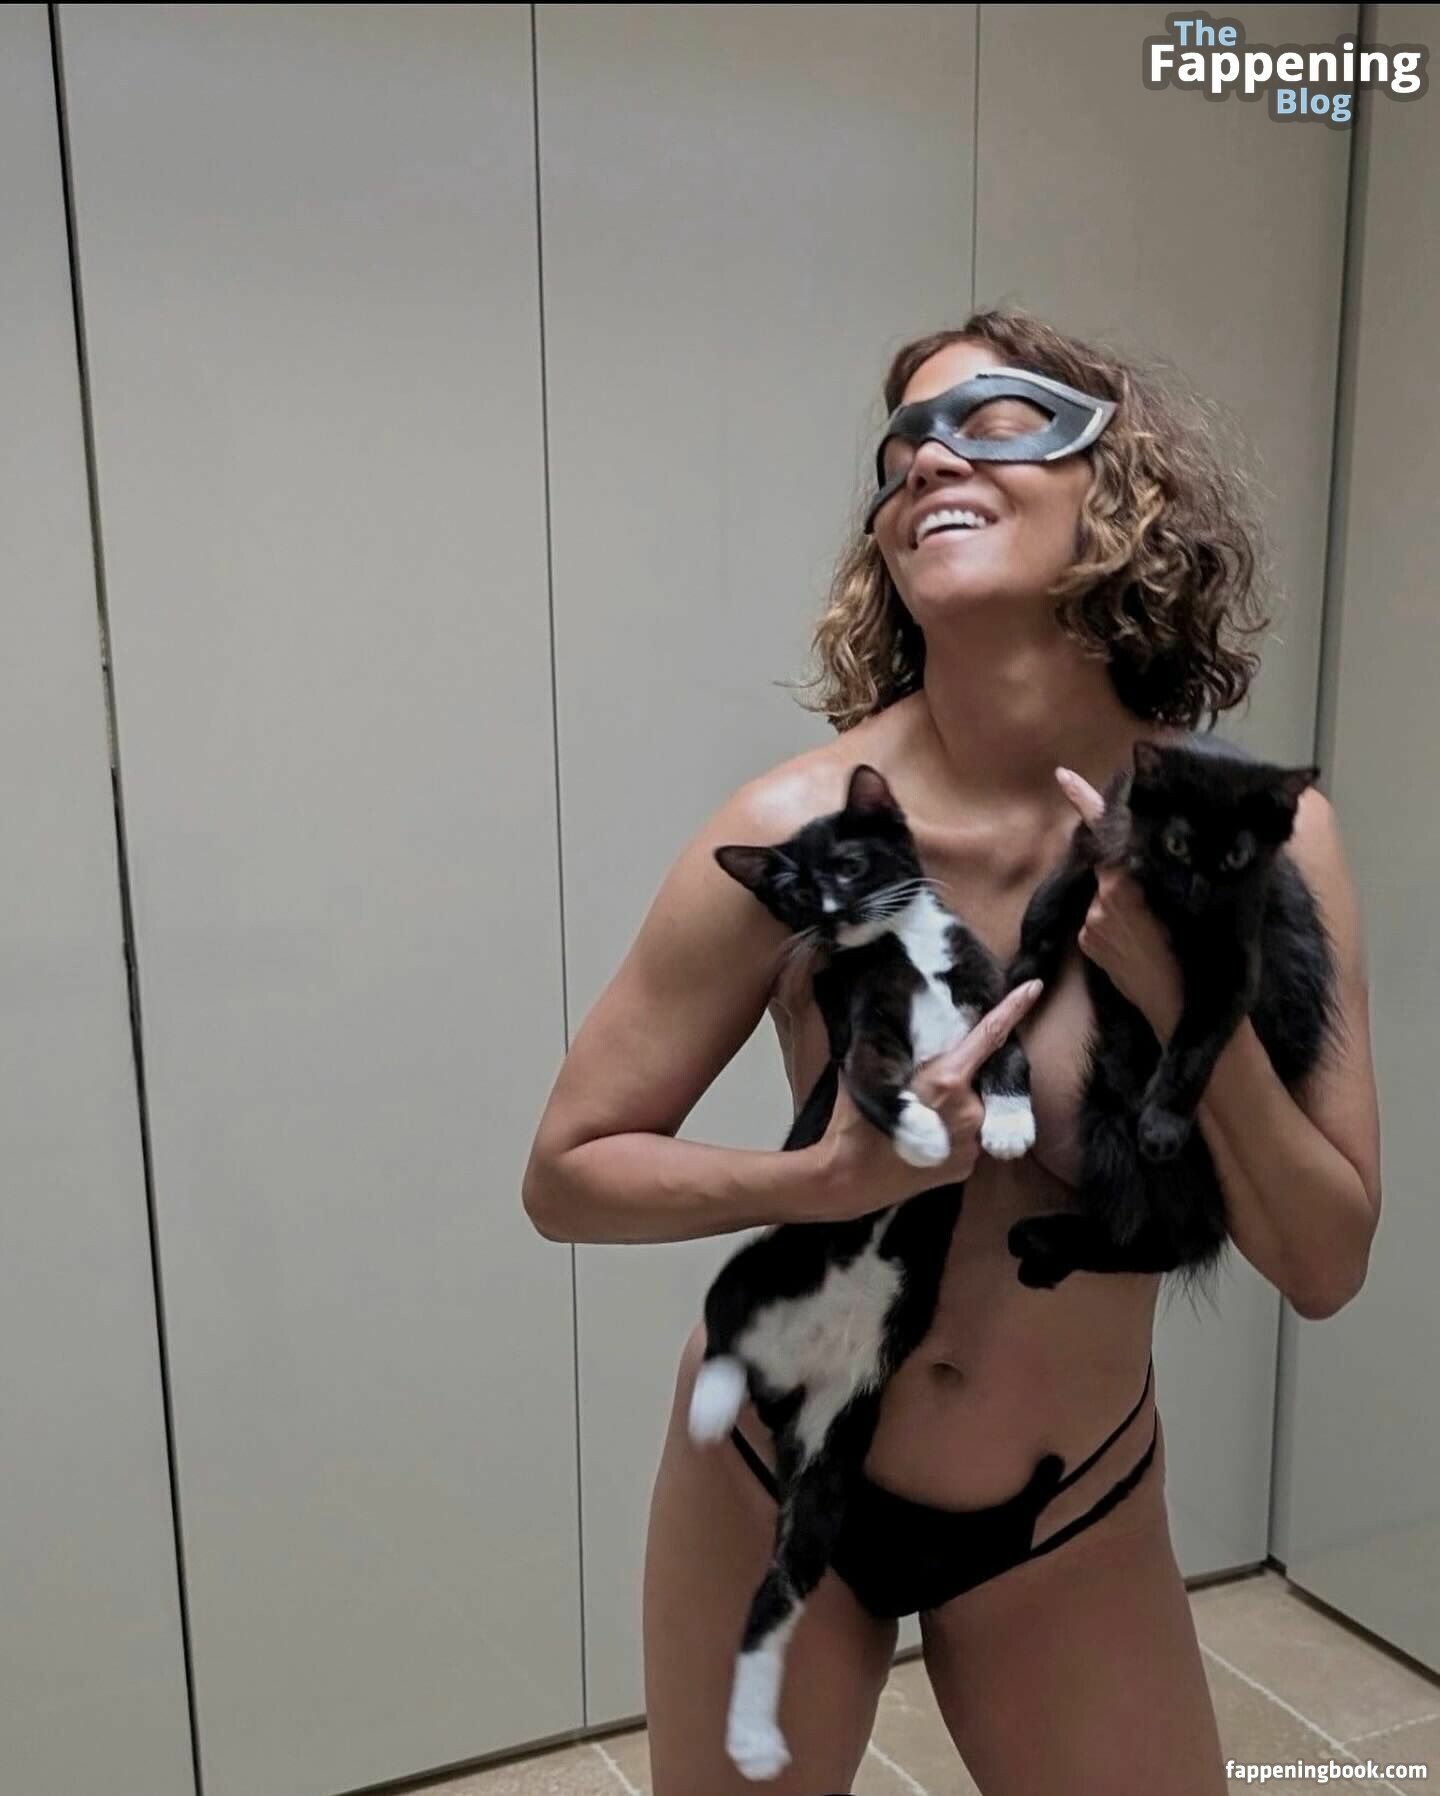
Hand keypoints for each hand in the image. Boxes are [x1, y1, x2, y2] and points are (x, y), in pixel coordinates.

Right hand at [812, 978, 1045, 1218]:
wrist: (849, 1179)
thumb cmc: (855, 1121)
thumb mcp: (873, 1072)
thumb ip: (898, 1047)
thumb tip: (904, 1021)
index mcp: (947, 1080)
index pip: (989, 1036)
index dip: (1014, 1008)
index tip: (1034, 987)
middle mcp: (970, 1111)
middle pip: (981, 1075)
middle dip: (966, 1071)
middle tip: (933, 1079)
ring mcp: (973, 1143)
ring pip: (976, 1107)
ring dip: (960, 1103)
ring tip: (924, 1113)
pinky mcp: (968, 1165)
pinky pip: (970, 1136)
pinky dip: (954, 1129)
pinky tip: (927, 1134)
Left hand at [1055, 765, 1183, 1037]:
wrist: (1182, 1009)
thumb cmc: (1202, 953)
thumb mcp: (1197, 901)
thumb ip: (1174, 870)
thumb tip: (1165, 849)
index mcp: (1126, 882)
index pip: (1103, 833)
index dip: (1085, 801)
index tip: (1064, 776)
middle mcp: (1102, 899)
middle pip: (1110, 868)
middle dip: (1126, 872)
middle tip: (1152, 898)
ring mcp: (1090, 924)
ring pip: (1105, 897)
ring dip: (1123, 903)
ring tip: (1154, 930)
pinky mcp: (1086, 944)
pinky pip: (1098, 922)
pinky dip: (1115, 924)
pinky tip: (1140, 943)